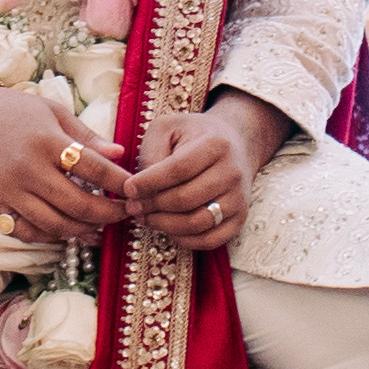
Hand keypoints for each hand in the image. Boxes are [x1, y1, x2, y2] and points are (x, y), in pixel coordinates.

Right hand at [0, 84, 117, 247]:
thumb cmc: (12, 110)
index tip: (135, 190)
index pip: (95, 168)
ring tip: (99, 226)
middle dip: (109, 214)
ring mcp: (9, 190)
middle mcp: (29, 169)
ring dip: (83, 230)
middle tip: (124, 214)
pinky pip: (26, 232)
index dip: (120, 183)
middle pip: (79, 205)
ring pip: (55, 225)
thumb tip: (119, 154)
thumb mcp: (53, 112)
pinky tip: (65, 231)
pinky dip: (49, 236)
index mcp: (47, 141)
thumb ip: (86, 136)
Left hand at [120, 92, 288, 248]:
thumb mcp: (169, 128)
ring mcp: (238, 198)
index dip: (149, 183)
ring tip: (146, 217)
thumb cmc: (194, 135)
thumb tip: (140, 187)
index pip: (178, 169)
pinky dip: (185, 240)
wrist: (236, 142)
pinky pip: (210, 240)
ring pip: (197, 223)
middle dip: (152, 206)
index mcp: (215, 145)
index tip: (128, 189)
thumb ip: (152, 152)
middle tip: (132, 206)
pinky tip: (167, 229)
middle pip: (186, 199)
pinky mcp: (240, 218)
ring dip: (165, 225)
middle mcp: (232, 173)